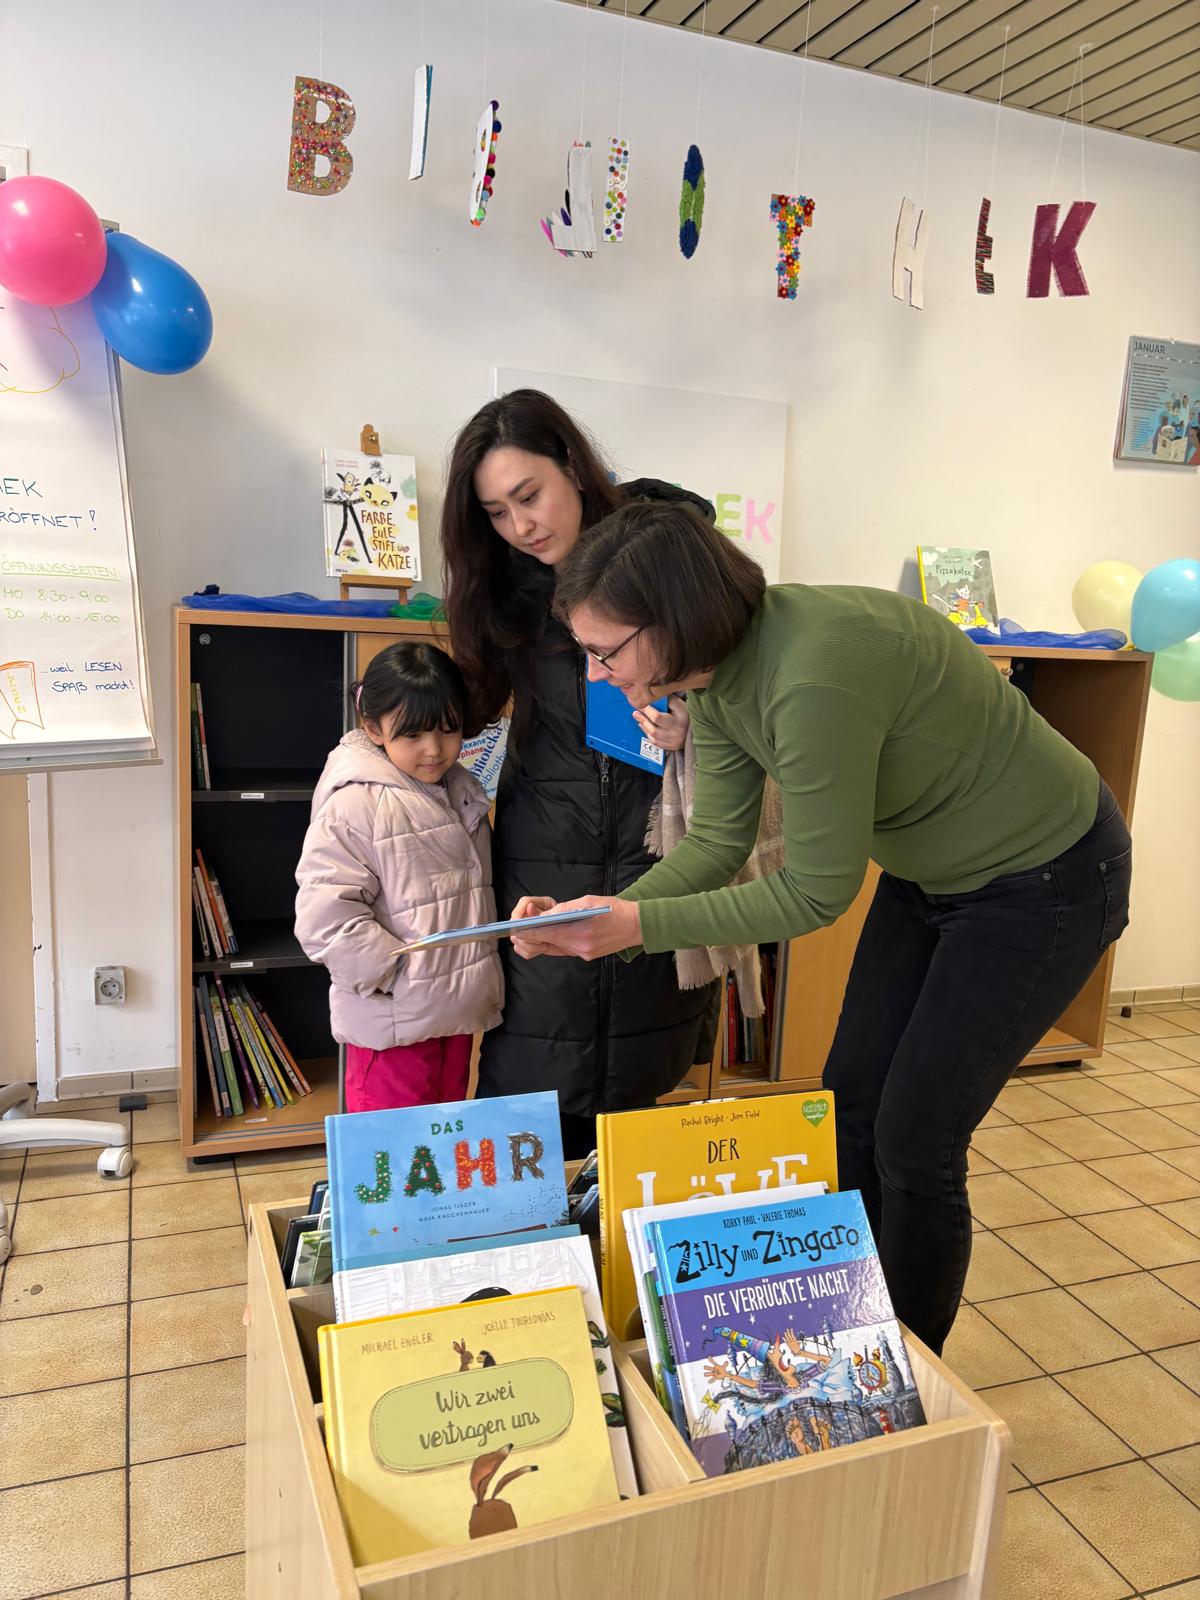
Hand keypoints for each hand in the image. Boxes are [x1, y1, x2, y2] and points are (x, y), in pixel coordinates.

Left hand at [510, 896, 642, 960]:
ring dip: (542, 937)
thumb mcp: (587, 902)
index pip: (543, 934)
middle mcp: (578, 947)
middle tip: (524, 922)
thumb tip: (540, 915)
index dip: (526, 930)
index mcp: (578, 932)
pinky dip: (555, 939)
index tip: (515, 926)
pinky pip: (563, 948)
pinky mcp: (585, 956)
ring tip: (538, 923)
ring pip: (551, 947)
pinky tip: (554, 930)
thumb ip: (562, 909)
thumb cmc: (613, 910)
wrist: (636, 926)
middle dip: (530, 934)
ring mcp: (582, 954)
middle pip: (544, 943)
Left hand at [633, 693, 689, 752]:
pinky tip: (645, 727)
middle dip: (643, 720)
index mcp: (681, 720)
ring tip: (639, 719)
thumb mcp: (679, 704)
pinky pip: (656, 743)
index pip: (658, 717)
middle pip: (654, 729)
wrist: (694, 728)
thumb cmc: (686, 713)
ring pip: (654, 737)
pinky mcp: (672, 747)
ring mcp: (674, 741)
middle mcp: (678, 733)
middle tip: (635, 713)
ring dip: (645, 727)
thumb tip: (652, 697)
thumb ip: (667, 700)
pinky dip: (648, 735)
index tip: (642, 705)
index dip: (647, 711)